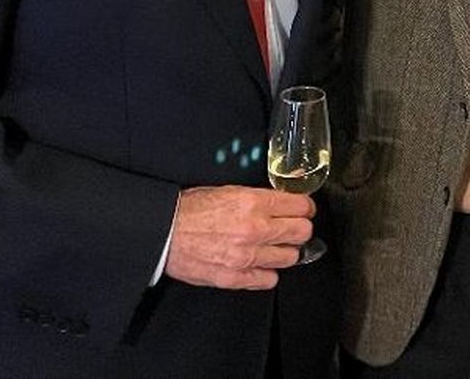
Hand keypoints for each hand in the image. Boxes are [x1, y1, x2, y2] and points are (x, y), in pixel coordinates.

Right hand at [163, 185, 314, 289]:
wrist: (164, 232)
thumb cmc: (190, 210)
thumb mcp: (229, 190)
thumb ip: (259, 199)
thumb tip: (281, 202)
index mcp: (253, 203)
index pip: (301, 206)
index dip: (304, 207)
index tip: (303, 209)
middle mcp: (255, 229)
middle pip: (302, 232)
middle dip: (300, 228)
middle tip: (292, 227)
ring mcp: (247, 256)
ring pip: (290, 257)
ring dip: (285, 251)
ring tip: (274, 246)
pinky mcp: (235, 277)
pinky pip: (269, 280)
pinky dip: (268, 273)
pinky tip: (260, 264)